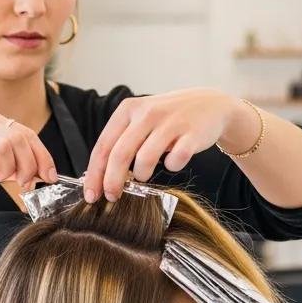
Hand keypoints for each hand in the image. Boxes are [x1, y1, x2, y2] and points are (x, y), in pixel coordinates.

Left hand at [83, 90, 241, 201]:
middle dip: (112, 182)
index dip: (94, 174)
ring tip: (144, 176)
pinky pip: (175, 160)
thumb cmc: (168, 119)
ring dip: (141, 175)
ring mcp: (170, 122)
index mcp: (128, 109)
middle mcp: (147, 113)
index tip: (91, 194)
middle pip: (120, 155)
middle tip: (112, 197)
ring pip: (145, 159)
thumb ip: (122, 141)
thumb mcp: (141, 120)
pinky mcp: (192, 133)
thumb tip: (100, 177)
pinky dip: (172, 167)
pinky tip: (173, 162)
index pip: (103, 146)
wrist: (210, 105)